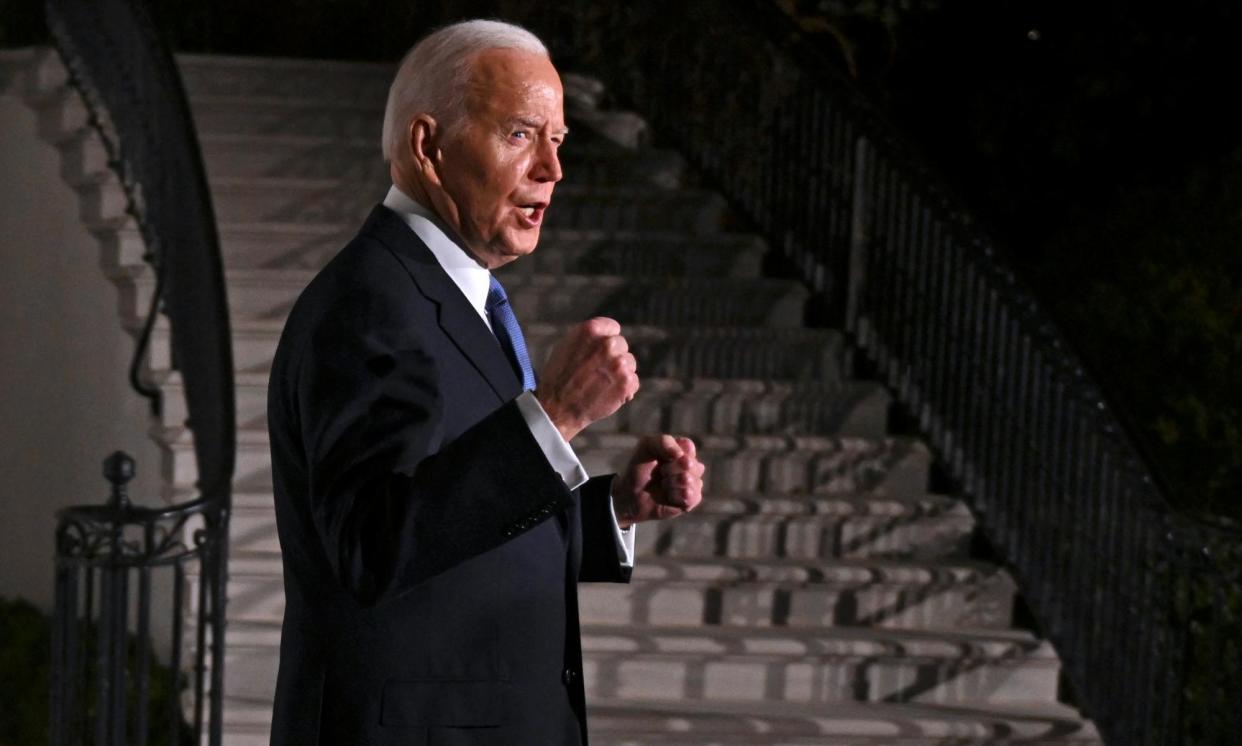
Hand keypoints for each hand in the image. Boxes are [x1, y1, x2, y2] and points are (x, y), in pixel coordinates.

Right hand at [535, 317, 638, 441]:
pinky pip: (633, 381)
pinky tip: (608, 393)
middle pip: (622, 345)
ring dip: (619, 373)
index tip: (599, 351)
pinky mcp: (627, 383)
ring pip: (629, 363)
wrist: (558, 408)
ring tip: (600, 383)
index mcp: (591, 331)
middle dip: (612, 356)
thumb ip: (588, 337)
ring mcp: (619, 364)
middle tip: (597, 370)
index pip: (613, 328)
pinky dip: (624, 389)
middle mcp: (607, 344)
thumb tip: (607, 335)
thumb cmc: (558, 377)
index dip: (606, 340)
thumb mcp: (566, 346)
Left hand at [614, 435, 704, 527]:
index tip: (659, 458)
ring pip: (692, 480)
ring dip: (672, 483)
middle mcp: (690, 465)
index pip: (688, 446)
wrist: (632, 496)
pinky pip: (694, 496)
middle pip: (690, 463)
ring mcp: (693, 483)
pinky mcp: (692, 500)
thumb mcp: (646, 447)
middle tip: (660, 473)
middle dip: (671, 469)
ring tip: (663, 485)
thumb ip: (663, 442)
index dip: (673, 453)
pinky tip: (669, 496)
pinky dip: (677, 496)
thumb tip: (680, 455)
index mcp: (682, 450)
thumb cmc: (639, 469)